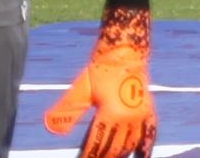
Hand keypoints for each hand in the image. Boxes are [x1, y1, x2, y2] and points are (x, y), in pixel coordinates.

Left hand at [40, 8, 149, 157]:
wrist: (126, 53)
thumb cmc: (100, 70)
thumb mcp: (81, 90)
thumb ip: (67, 110)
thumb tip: (49, 127)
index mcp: (111, 114)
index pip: (96, 145)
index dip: (88, 156)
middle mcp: (128, 117)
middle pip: (113, 149)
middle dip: (102, 157)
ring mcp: (141, 115)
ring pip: (129, 145)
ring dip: (118, 155)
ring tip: (108, 157)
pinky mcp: (148, 111)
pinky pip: (150, 133)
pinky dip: (146, 148)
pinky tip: (141, 157)